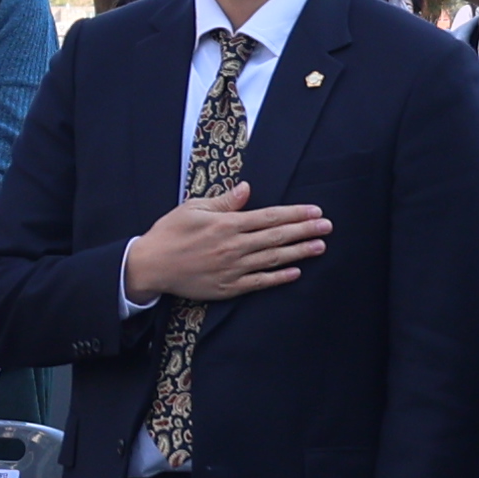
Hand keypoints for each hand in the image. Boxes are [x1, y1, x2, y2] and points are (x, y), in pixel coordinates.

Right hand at [126, 180, 331, 302]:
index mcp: (226, 224)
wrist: (151, 266)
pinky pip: (259, 283)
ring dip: (299, 252)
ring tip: (320, 247)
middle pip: (277, 237)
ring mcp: (232, 269)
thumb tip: (247, 189)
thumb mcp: (193, 208)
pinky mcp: (228, 288)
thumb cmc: (170, 232)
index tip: (315, 211)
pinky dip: (278, 278)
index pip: (269, 217)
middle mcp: (233, 246)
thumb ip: (224, 201)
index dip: (294, 214)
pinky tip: (295, 272)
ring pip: (273, 259)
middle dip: (305, 231)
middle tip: (328, 227)